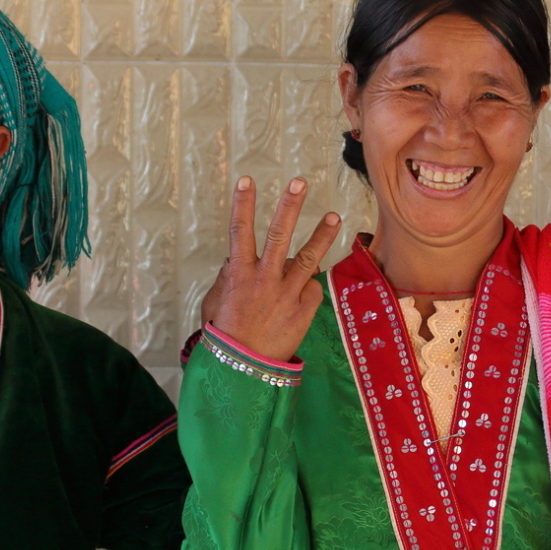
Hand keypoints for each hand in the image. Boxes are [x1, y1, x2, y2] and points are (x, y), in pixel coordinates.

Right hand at [201, 176, 340, 362]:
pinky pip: (311, 290)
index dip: (242, 204)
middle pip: (278, 235)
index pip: (239, 231)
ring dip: (322, 235)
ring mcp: (286, 293)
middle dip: (289, 206)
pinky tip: (300, 300)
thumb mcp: (216, 303)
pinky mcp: (304, 309)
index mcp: (238, 274)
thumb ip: (227, 278)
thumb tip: (234, 261)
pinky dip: (307, 289)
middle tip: (299, 182)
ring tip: (334, 215)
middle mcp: (264, 279)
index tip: (247, 180)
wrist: (244, 369)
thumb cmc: (225, 335)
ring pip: (307, 257)